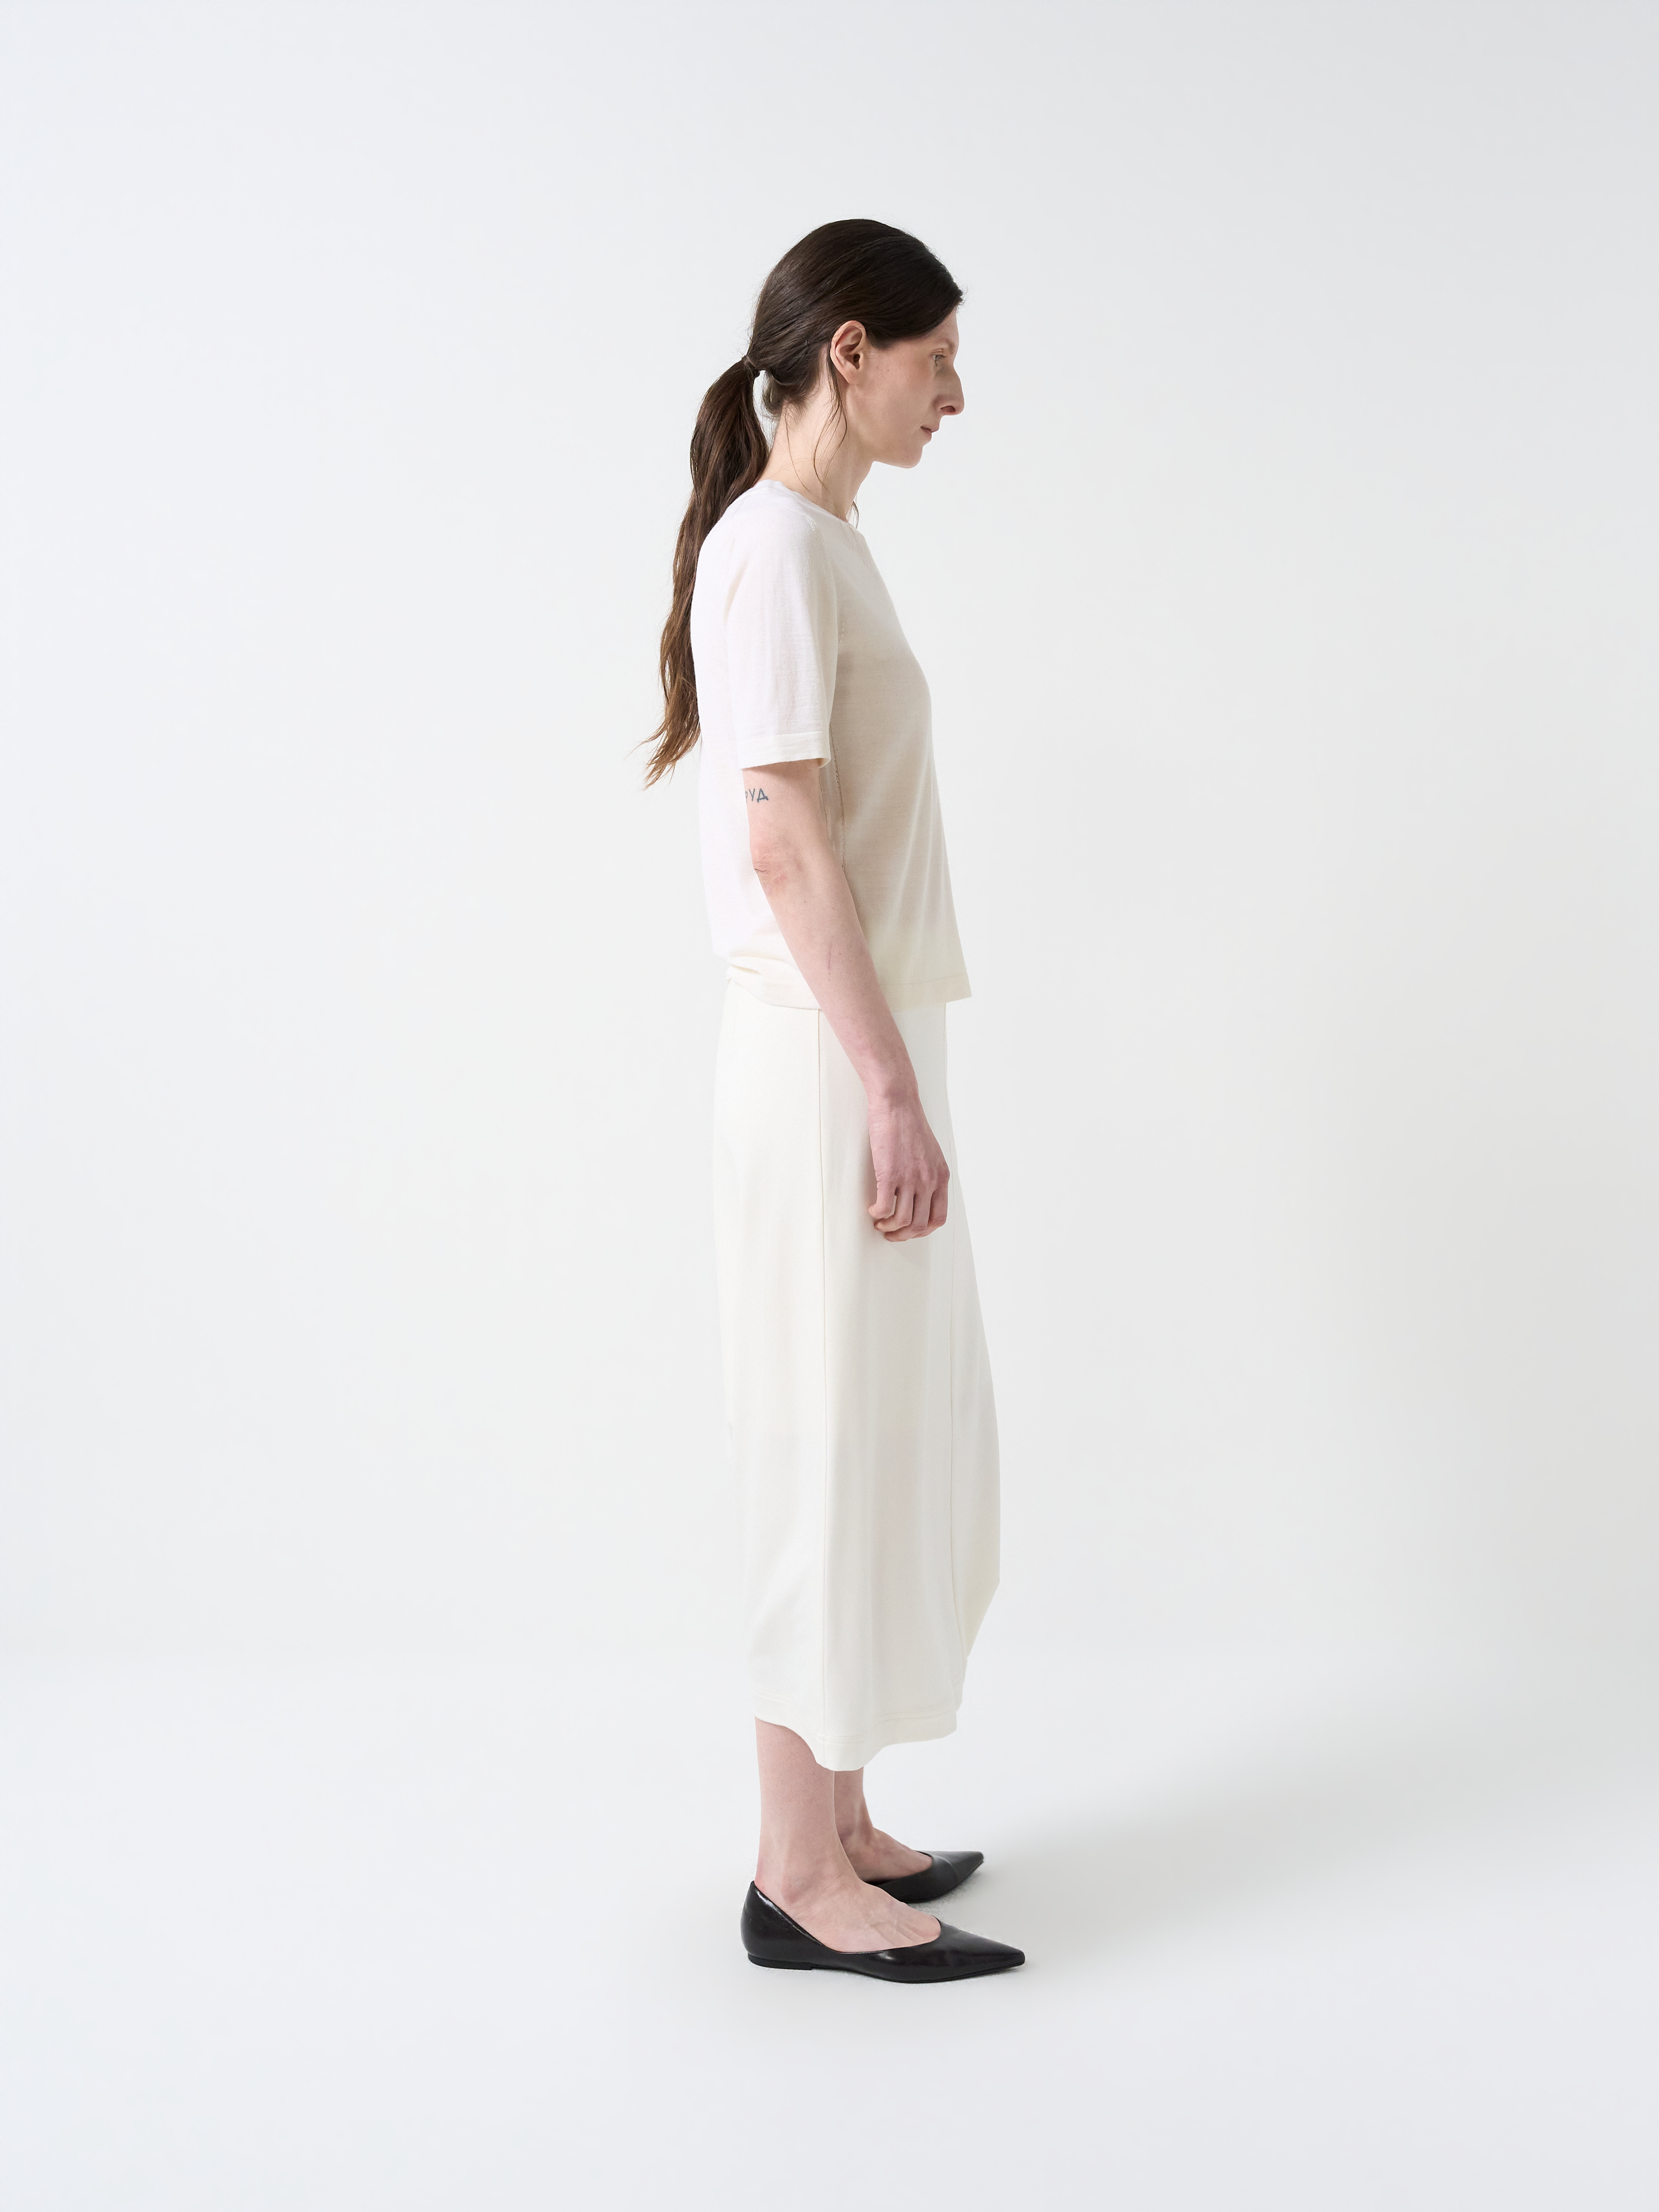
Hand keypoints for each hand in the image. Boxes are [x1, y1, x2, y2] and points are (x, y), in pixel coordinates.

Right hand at [866, 1090, 948, 1240]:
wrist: (897, 1104)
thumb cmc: (909, 1124)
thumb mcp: (931, 1153)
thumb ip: (930, 1175)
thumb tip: (919, 1196)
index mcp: (941, 1177)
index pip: (939, 1218)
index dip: (923, 1230)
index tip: (909, 1229)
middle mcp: (929, 1180)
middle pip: (920, 1224)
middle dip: (904, 1235)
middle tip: (891, 1232)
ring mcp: (910, 1179)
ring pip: (902, 1221)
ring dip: (889, 1227)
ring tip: (879, 1222)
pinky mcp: (890, 1174)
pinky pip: (884, 1208)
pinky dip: (877, 1214)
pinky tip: (872, 1209)